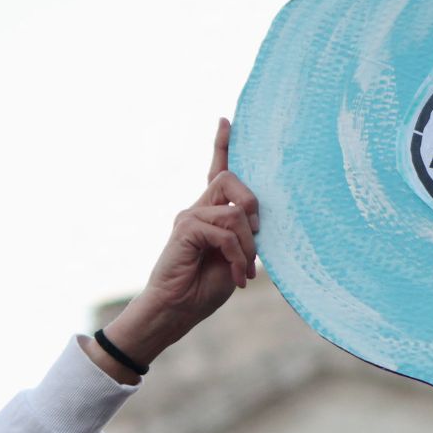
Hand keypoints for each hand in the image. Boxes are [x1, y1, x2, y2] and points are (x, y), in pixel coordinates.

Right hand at [92, 119, 259, 381]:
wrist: (175, 312)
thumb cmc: (203, 290)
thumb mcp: (234, 260)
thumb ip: (243, 237)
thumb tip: (256, 221)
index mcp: (208, 214)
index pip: (215, 171)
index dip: (221, 145)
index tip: (226, 120)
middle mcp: (196, 210)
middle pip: (231, 180)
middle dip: (253, 208)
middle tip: (256, 241)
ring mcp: (188, 218)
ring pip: (234, 211)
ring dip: (248, 246)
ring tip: (245, 271)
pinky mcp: (185, 230)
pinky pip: (224, 231)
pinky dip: (237, 256)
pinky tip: (237, 278)